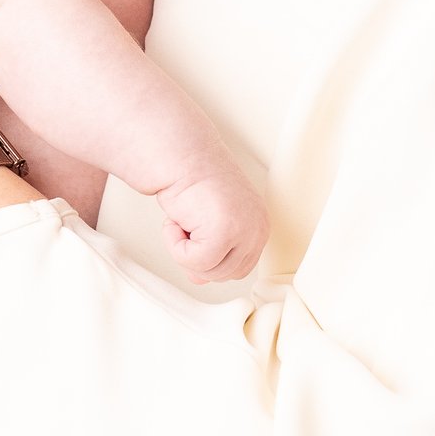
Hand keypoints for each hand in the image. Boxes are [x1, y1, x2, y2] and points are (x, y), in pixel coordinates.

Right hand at [159, 166, 268, 284]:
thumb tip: (201, 279)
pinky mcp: (225, 232)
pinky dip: (175, 245)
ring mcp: (245, 230)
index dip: (211, 259)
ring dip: (184, 251)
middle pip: (226, 275)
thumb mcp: (208, 223)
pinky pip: (195, 262)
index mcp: (259, 226)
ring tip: (183, 220)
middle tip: (185, 227)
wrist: (181, 156)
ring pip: (210, 272)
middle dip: (198, 258)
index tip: (195, 234)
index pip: (238, 268)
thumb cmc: (192, 183)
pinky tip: (176, 220)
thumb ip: (210, 252)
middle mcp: (258, 229)